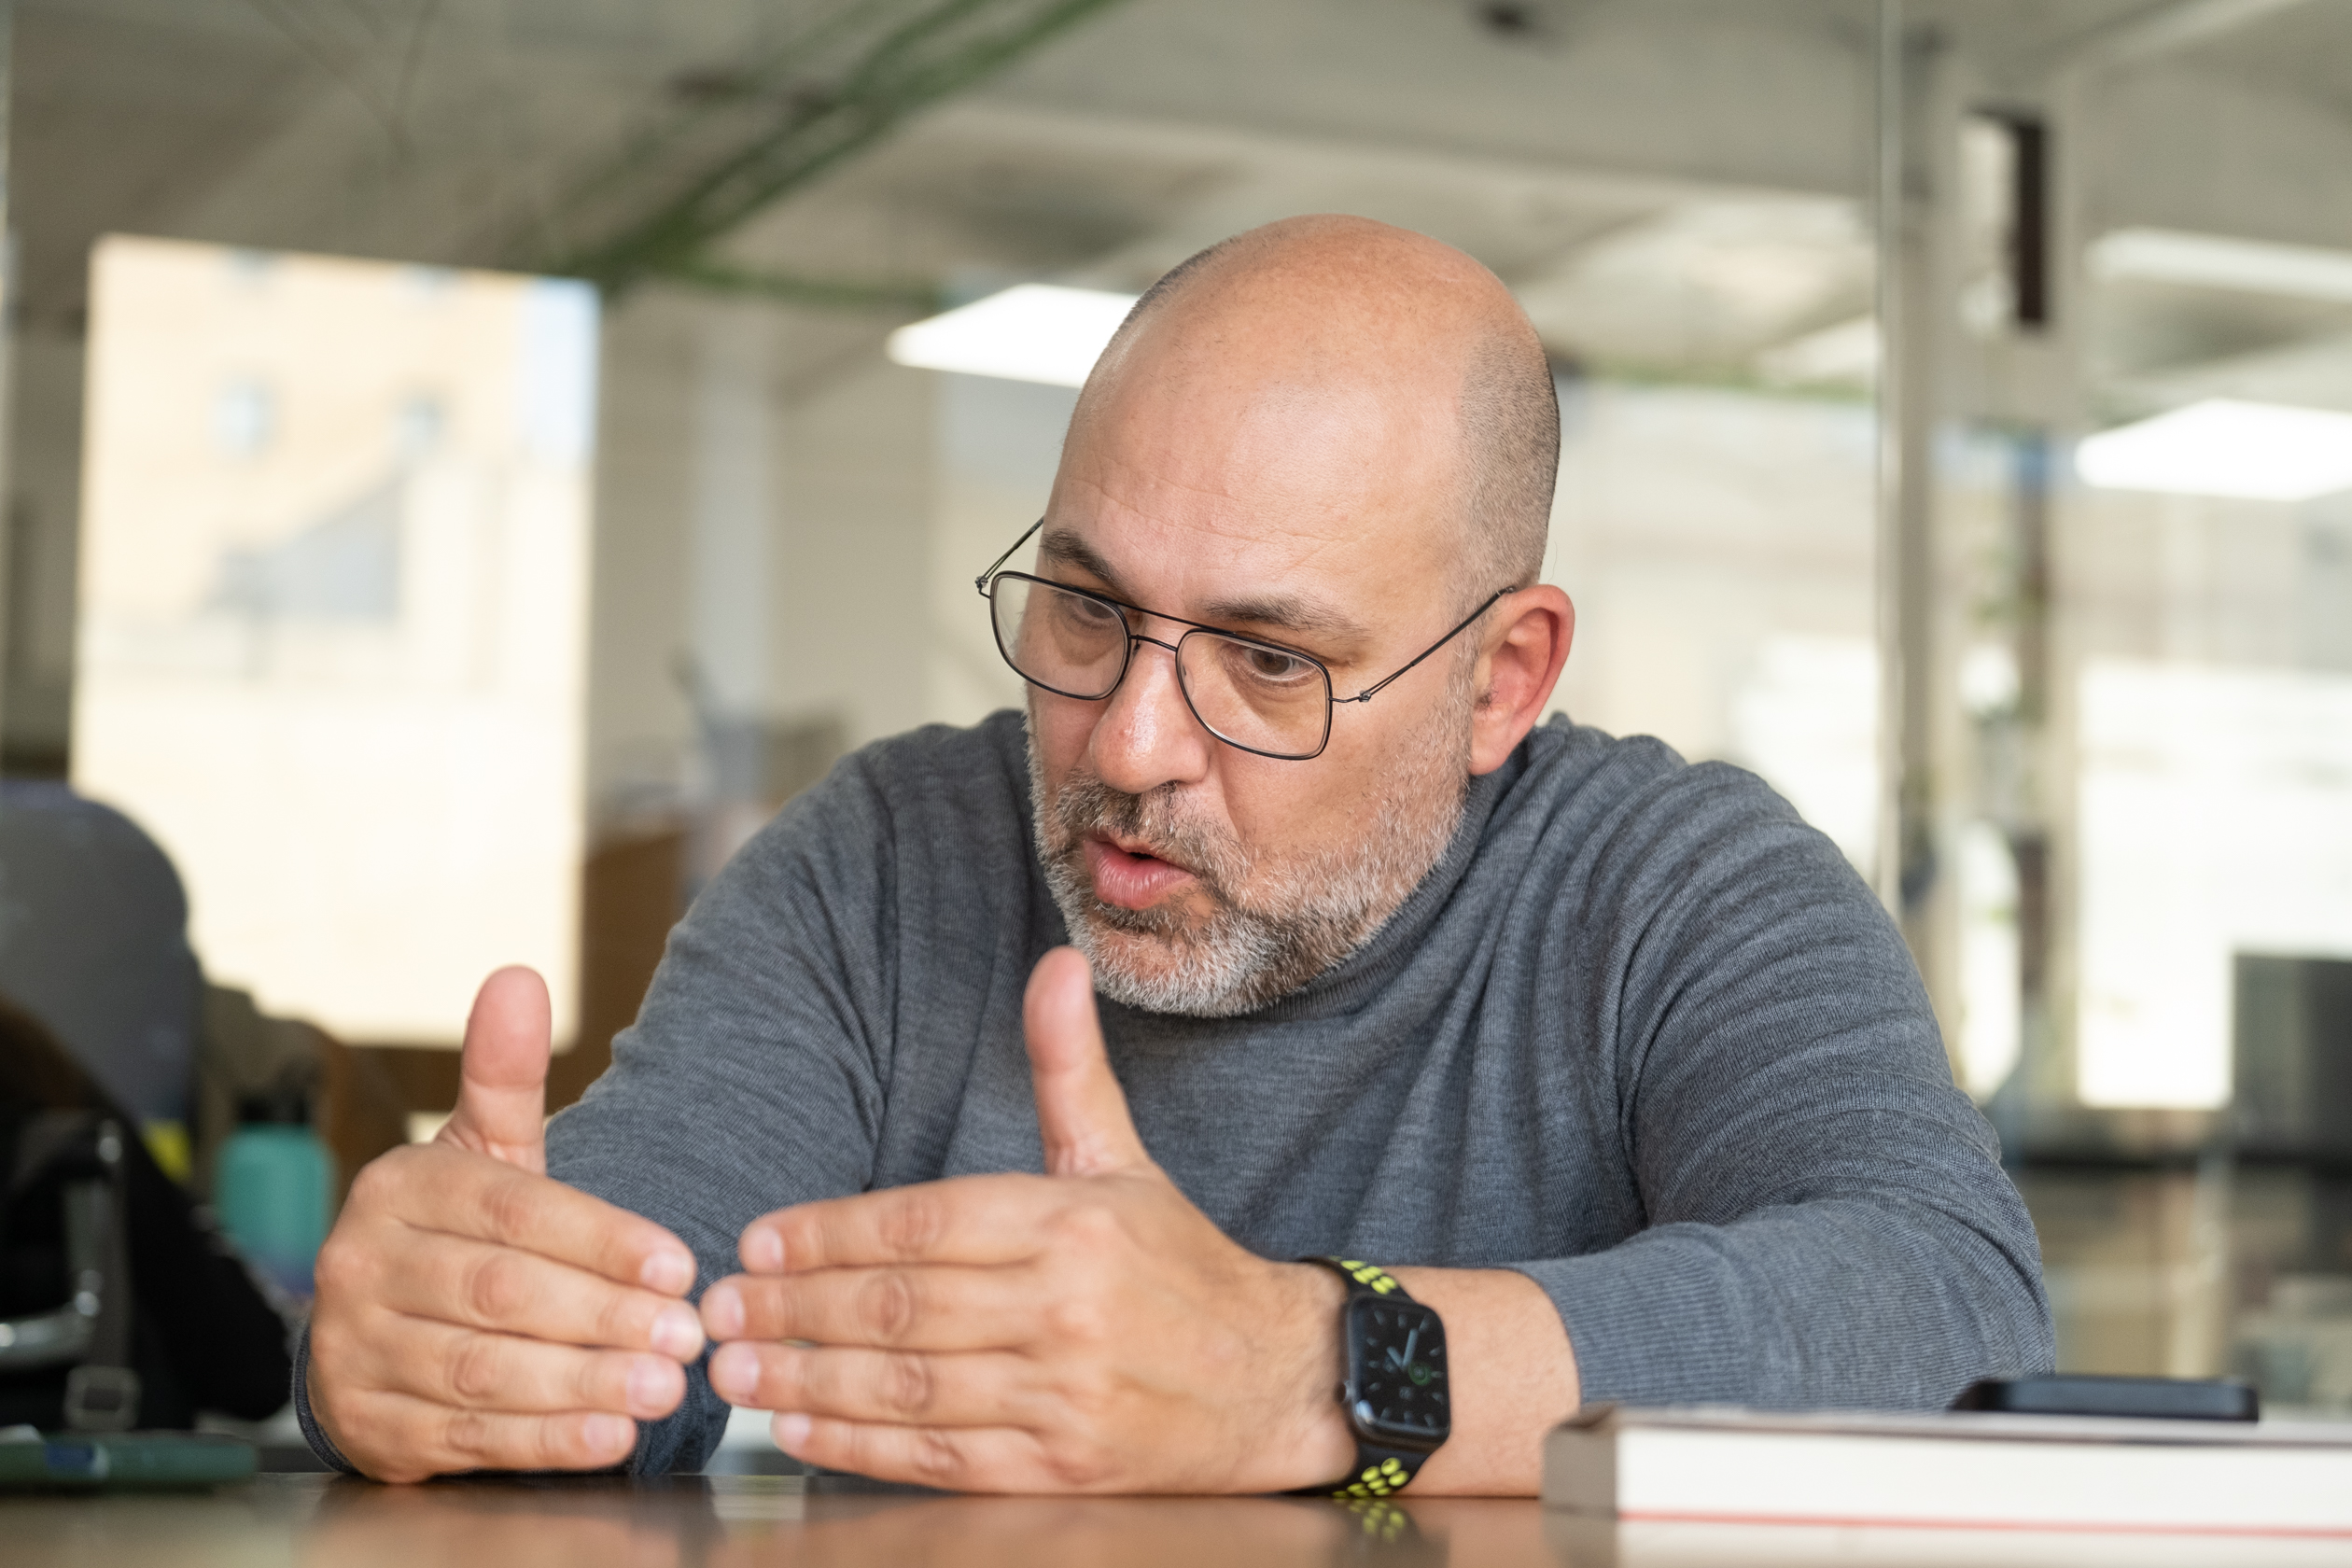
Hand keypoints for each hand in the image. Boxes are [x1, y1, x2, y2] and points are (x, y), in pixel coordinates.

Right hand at [308, 967, 706, 1481]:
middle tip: (687, 1336)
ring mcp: (357, 1352)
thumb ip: (505, 1075)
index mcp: (397, 1190)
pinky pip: (467, 1437)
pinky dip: (546, 1440)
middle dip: (604, 1318)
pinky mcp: (371, 1426)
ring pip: (484, 1371)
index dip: (601, 1241)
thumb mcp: (482, 1150)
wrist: (380, 1327)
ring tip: (663, 1387)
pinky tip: (611, 1438)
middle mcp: (363, 1268)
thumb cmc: (457, 1230)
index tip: (680, 1265)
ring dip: (583, 1384)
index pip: (512, 1213)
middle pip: (501, 1294)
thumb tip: (519, 977)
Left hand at [696, 946, 1355, 1492]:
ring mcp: (1064, 1395)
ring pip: (909, 1387)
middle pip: (901, 1307)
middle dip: (795, 1306)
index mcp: (1074, 1223)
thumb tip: (1055, 961)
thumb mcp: (1123, 1162)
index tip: (759, 1238)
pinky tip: (801, 1430)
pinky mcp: (1061, 1468)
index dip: (831, 1233)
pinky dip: (860, 1447)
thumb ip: (1069, 1070)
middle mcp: (1067, 1307)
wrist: (1277, 1382)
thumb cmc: (1182, 1266)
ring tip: (738, 1367)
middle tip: (717, 1306)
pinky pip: (941, 1458)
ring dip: (809, 1379)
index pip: (926, 1223)